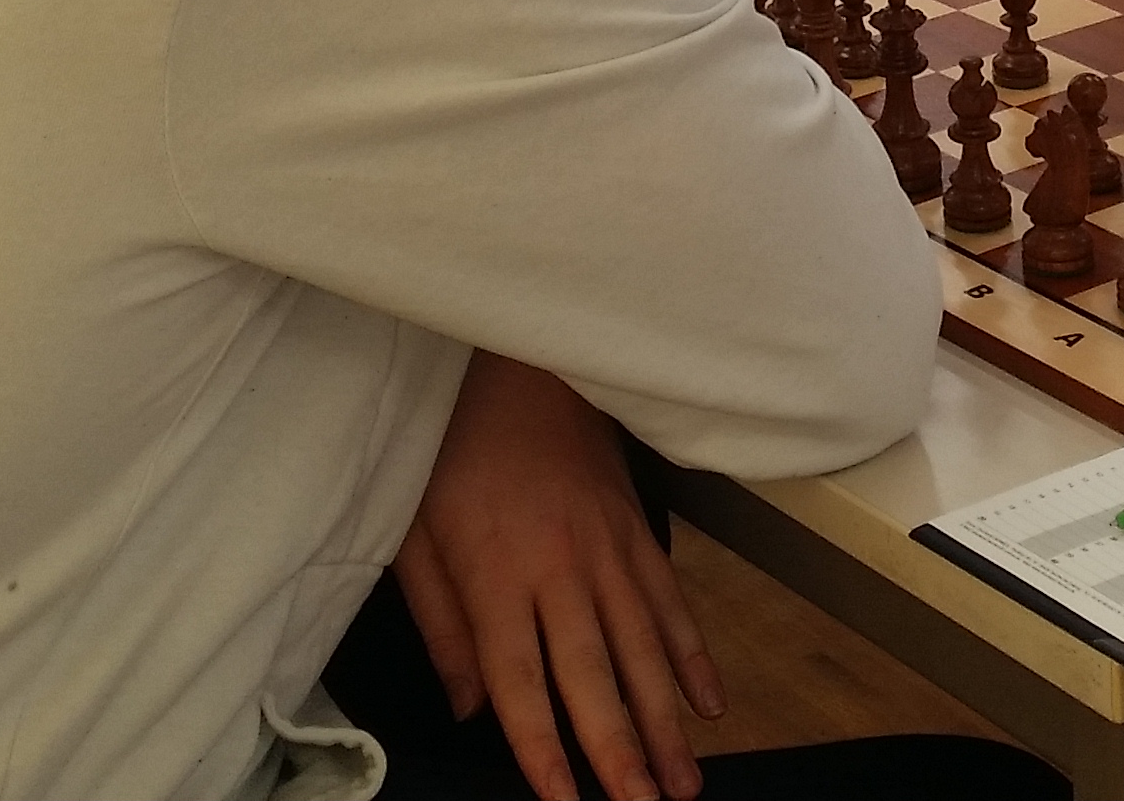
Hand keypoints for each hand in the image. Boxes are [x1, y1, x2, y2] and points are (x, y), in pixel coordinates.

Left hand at [389, 356, 716, 800]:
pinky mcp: (638, 530)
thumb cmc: (453, 452)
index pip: (519, 679)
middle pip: (593, 674)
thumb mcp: (414, 535)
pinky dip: (694, 657)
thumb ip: (441, 624)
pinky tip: (709, 705)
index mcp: (496, 574)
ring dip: (667, 721)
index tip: (562, 800)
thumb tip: (467, 708)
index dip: (540, 745)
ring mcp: (609, 549)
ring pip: (645, 649)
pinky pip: (672, 603)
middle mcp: (560, 569)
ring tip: (684, 782)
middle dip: (619, 750)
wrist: (519, 365)